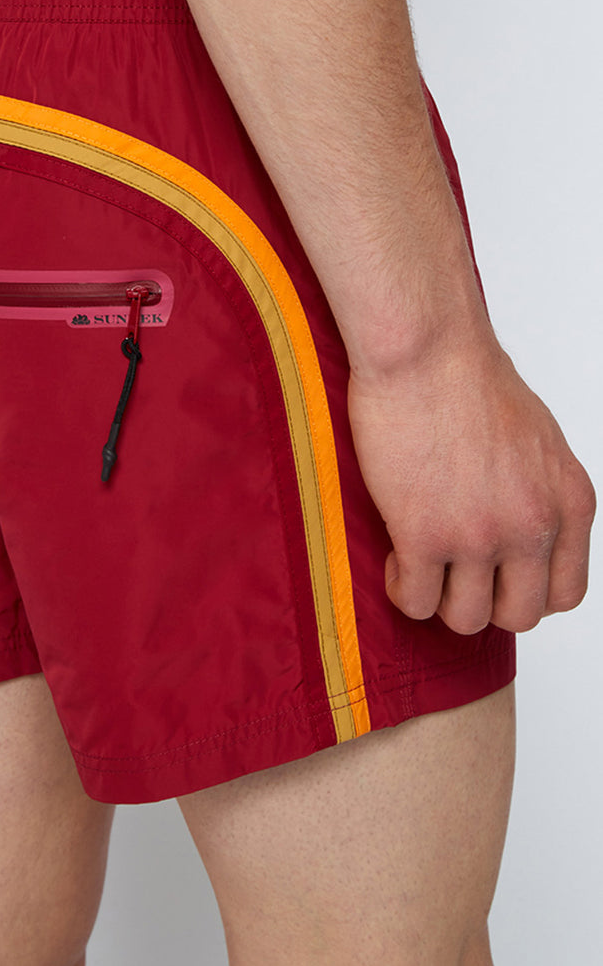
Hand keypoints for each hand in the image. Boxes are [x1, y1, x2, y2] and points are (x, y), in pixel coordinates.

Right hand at [347, 340, 594, 633]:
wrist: (425, 347)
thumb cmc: (468, 375)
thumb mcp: (537, 440)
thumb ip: (538, 492)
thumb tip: (516, 527)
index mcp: (569, 501)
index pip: (565, 593)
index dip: (523, 591)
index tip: (494, 575)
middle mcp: (533, 524)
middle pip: (517, 615)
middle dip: (481, 601)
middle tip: (452, 571)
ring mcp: (479, 534)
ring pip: (465, 618)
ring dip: (439, 598)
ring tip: (419, 563)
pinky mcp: (423, 534)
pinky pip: (416, 600)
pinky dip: (402, 589)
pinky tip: (395, 557)